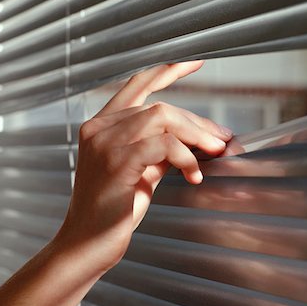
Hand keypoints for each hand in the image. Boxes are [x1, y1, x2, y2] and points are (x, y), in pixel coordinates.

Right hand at [57, 61, 232, 270]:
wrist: (86, 244)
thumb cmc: (111, 211)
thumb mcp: (139, 173)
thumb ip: (158, 150)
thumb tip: (193, 138)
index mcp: (102, 127)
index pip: (137, 84)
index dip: (168, 69)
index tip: (195, 61)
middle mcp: (99, 129)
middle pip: (159, 105)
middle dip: (197, 122)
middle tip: (220, 140)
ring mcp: (104, 143)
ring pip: (162, 117)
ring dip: (195, 135)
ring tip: (214, 154)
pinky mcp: (116, 162)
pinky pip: (162, 145)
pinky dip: (186, 158)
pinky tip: (193, 177)